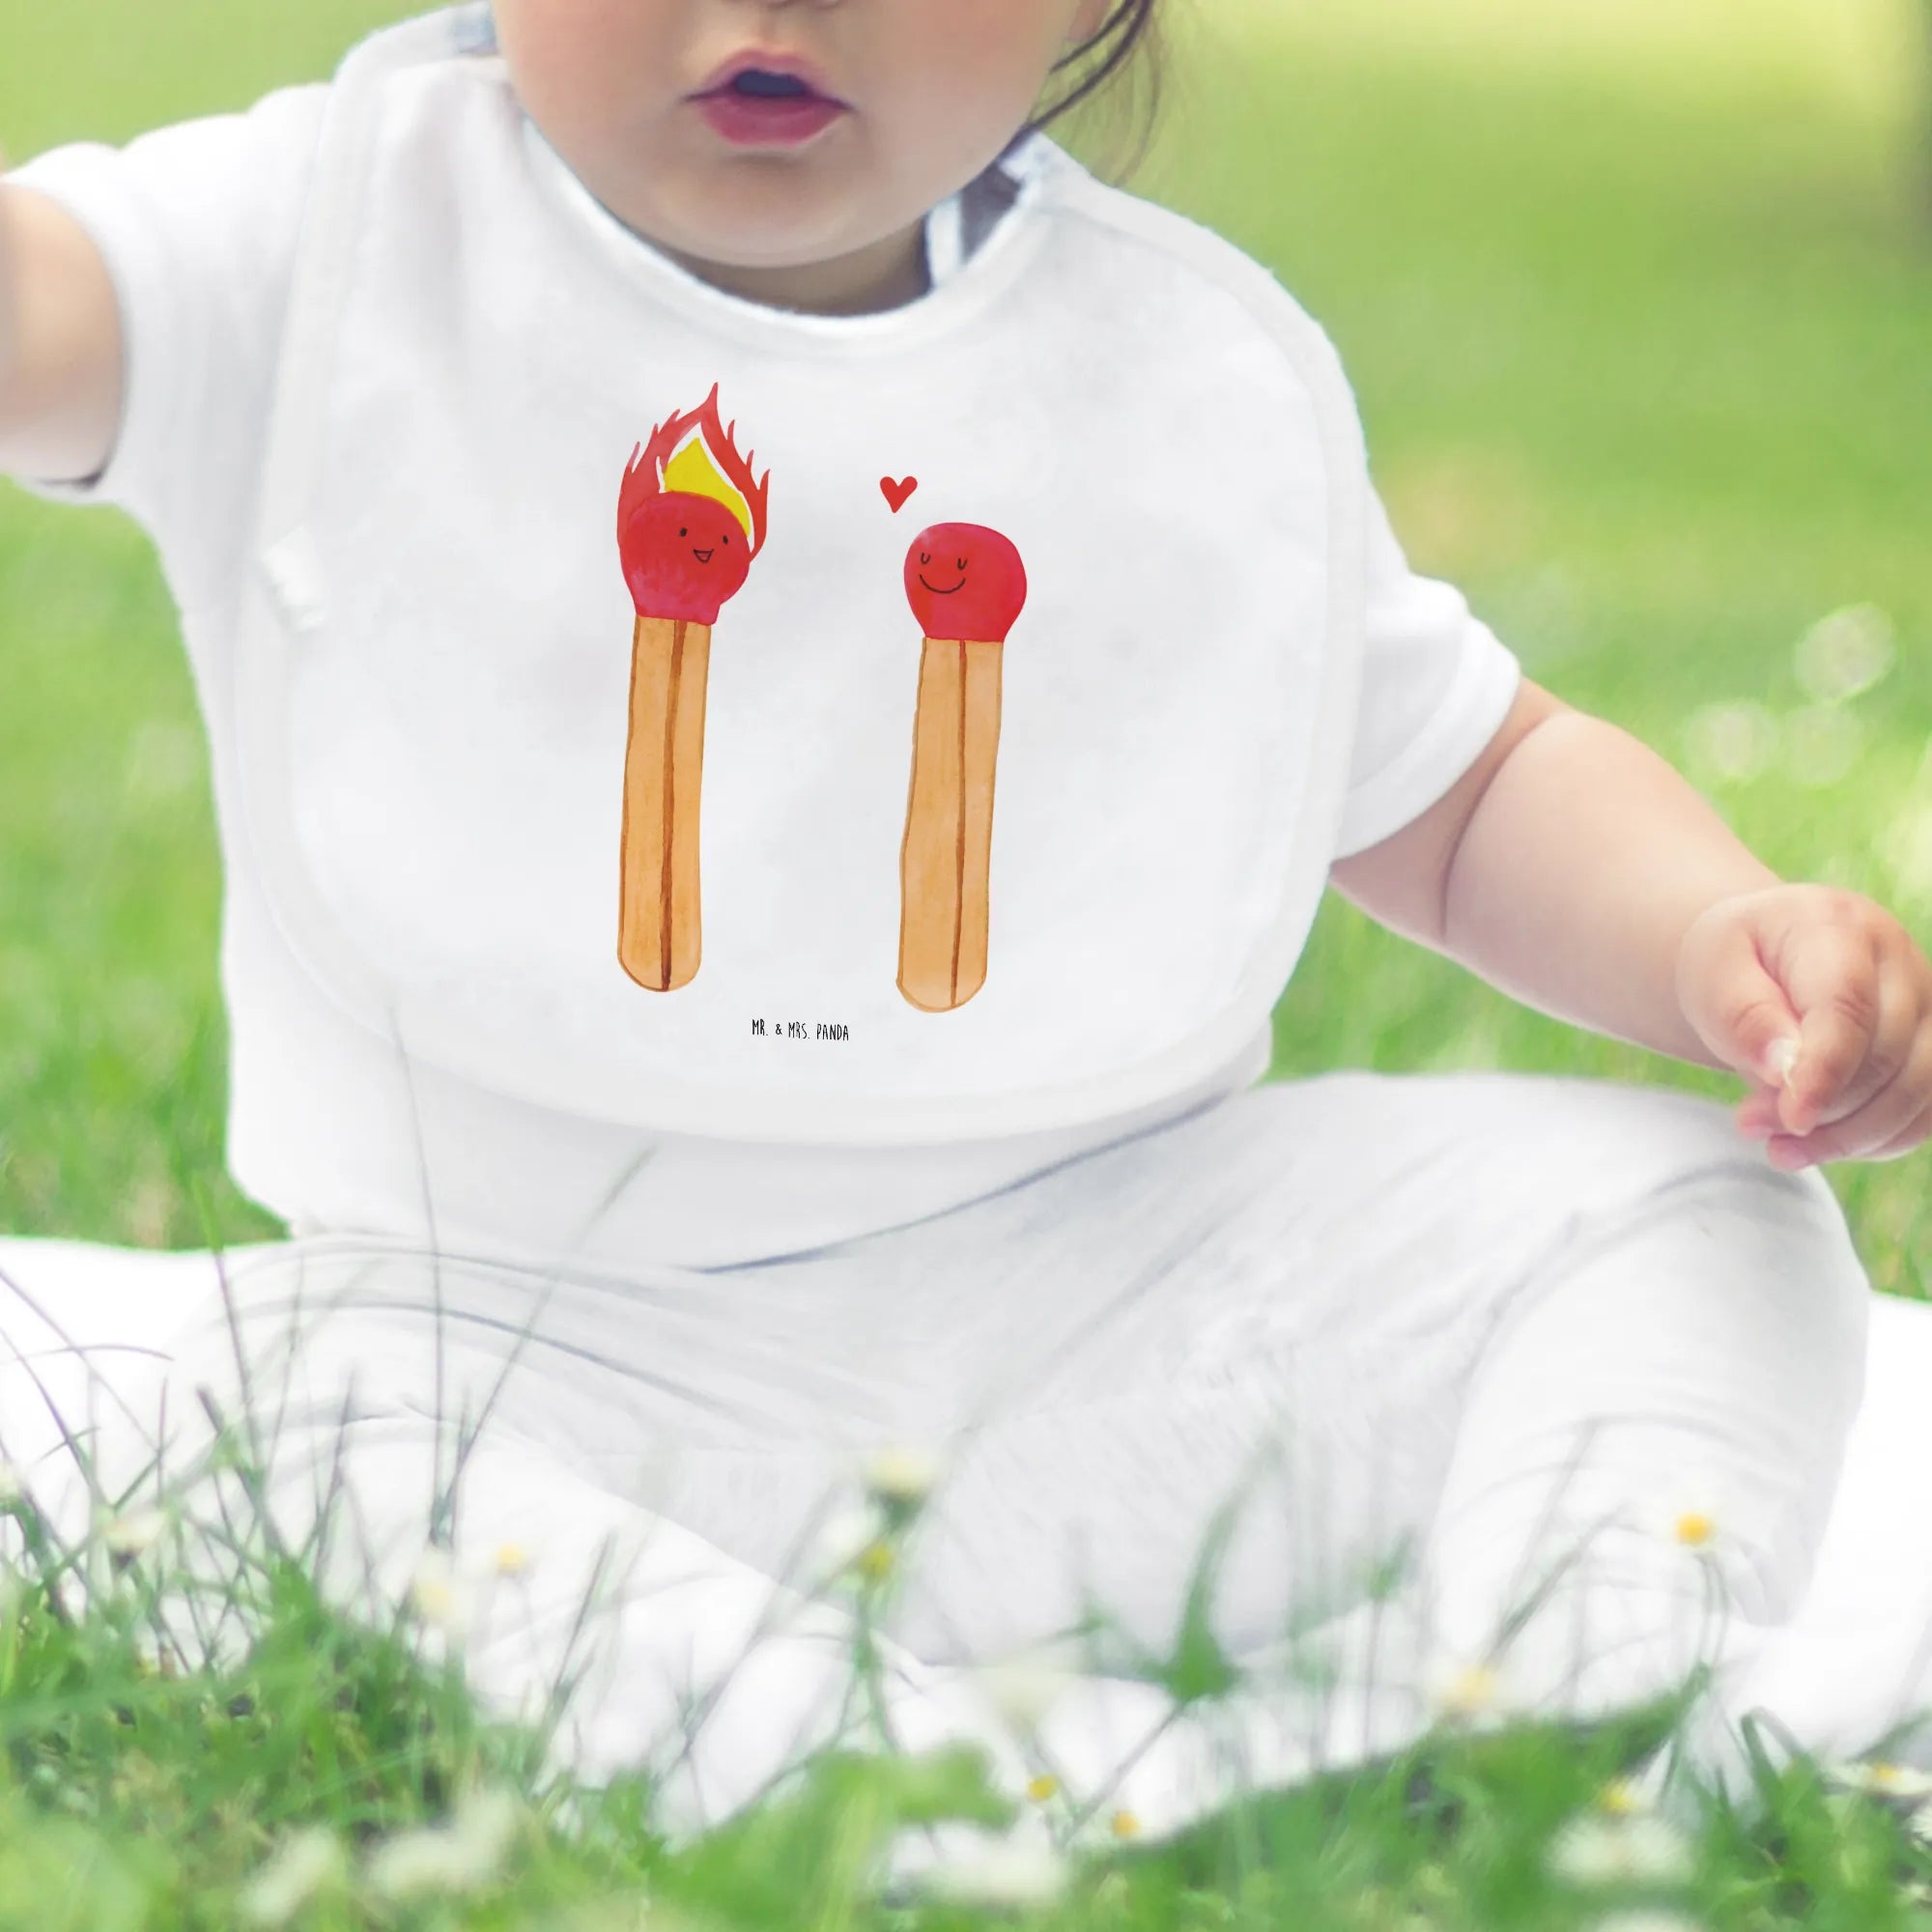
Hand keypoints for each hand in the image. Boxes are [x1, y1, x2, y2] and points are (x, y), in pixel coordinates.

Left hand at [1676, 883, 1931, 1168]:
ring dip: (1850, 1136)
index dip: (1825, 1070)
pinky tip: (1818, 1144)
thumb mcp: (1713, 974)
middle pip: (1886, 1055)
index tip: (1792, 1118)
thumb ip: (1745, 1017)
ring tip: (1779, 1146)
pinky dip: (1876, 1141)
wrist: (1759, 956)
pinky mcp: (1930, 1044)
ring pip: (1918, 1089)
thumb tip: (1786, 1072)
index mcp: (1837, 927)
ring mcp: (1926, 1002)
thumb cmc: (1733, 963)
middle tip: (1749, 1124)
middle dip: (1821, 1108)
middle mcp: (1898, 959)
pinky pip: (1924, 1110)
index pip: (1848, 1006)